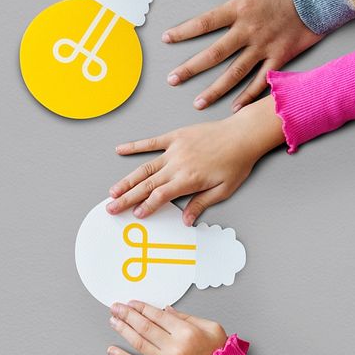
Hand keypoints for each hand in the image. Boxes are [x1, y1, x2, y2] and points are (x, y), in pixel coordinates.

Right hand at [107, 97, 284, 224]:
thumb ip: (201, 204)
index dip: (146, 206)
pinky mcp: (175, 137)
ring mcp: (174, 150)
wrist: (243, 135)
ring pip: (144, 168)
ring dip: (126, 180)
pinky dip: (134, 146)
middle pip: (146, 185)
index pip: (160, 196)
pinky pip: (150, 142)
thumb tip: (186, 220)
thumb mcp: (223, 189)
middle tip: (112, 207)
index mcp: (188, 179)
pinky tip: (120, 150)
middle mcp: (177, 165)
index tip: (136, 214)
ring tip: (113, 190)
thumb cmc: (236, 162)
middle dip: (127, 198)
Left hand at [107, 302, 226, 354]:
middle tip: (115, 307)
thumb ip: (187, 317)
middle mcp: (175, 347)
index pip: (157, 316)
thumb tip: (166, 310)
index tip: (131, 303)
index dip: (142, 308)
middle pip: (144, 327)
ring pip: (139, 343)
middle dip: (127, 315)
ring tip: (113, 321)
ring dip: (123, 331)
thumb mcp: (211, 328)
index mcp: (187, 332)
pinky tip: (113, 350)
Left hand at [163, 0, 321, 109]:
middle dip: (190, 69)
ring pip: (234, 73)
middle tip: (172, 80)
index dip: (182, 32)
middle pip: (213, 54)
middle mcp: (248, 31)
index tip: (166, 39)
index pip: (203, 23)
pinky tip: (235, 108)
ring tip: (198, 103)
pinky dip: (249, 96)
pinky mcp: (281, 56)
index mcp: (239, 8)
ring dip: (215, 90)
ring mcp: (264, 46)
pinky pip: (262, 80)